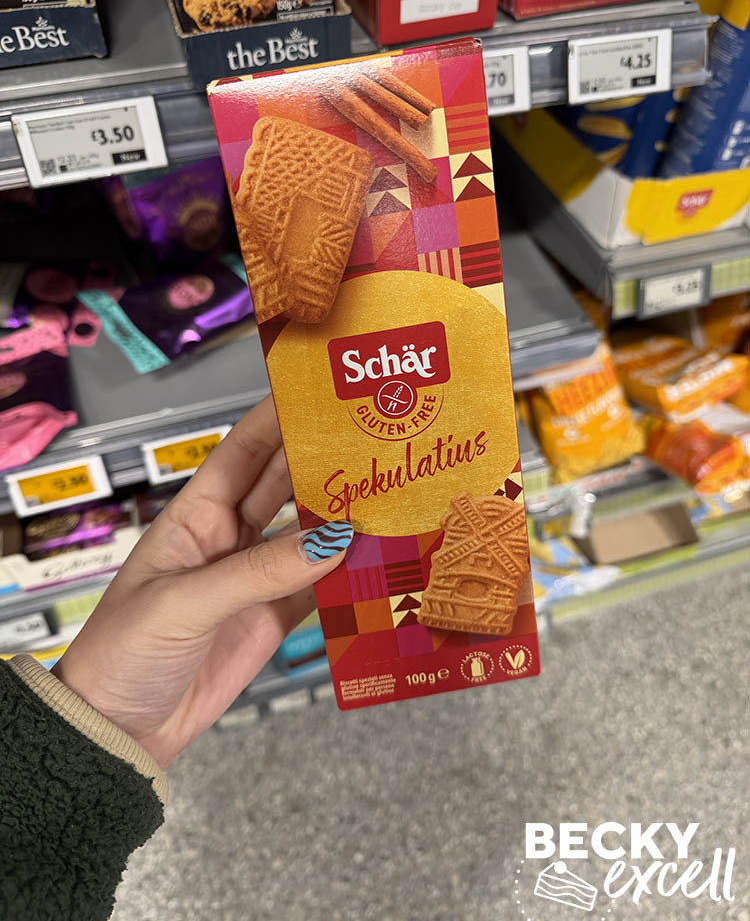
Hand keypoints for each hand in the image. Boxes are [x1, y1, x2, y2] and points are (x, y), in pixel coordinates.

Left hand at [52, 397, 351, 767]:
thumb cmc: (122, 653)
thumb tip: (331, 538)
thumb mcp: (184, 601)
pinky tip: (374, 557)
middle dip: (322, 462)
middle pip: (285, 486)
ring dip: (342, 516)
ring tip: (383, 494)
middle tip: (368, 442)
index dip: (275, 420)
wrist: (121, 729)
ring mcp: (256, 577)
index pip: (242, 453)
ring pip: (309, 533)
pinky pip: (319, 584)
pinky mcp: (274, 616)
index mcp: (195, 517)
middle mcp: (230, 539)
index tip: (314, 394)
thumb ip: (258, 571)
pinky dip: (348, 572)